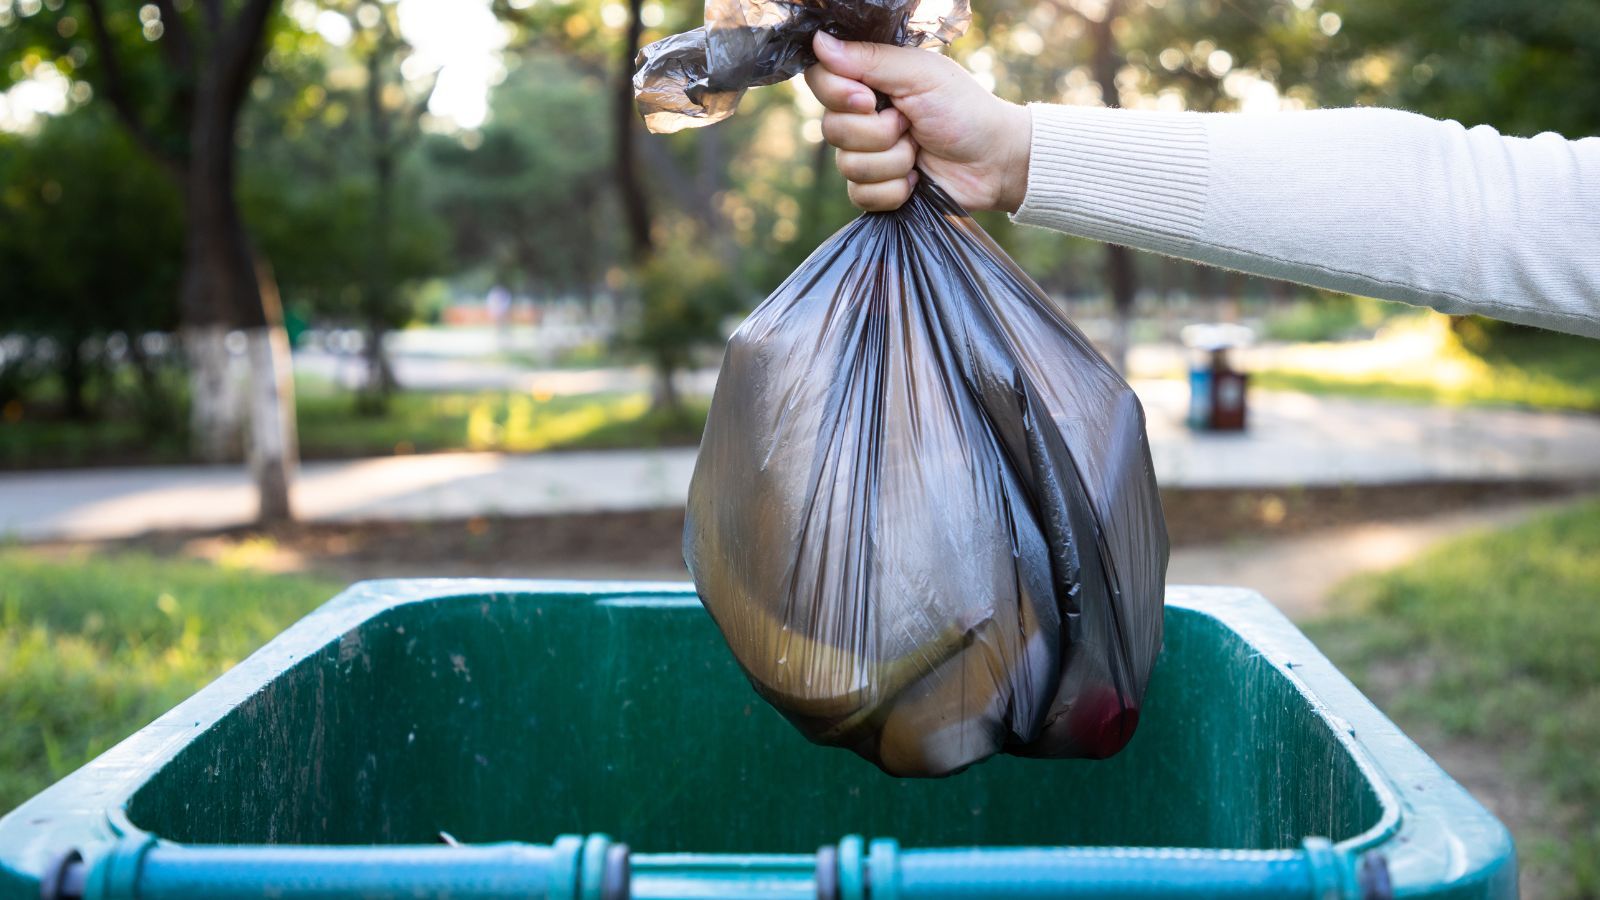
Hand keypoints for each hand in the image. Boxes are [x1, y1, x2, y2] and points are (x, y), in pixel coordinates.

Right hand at [805, 31, 1031, 212]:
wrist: (993, 162)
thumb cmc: (964, 109)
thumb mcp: (920, 74)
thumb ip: (869, 59)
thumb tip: (818, 42)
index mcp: (868, 81)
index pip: (820, 80)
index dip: (838, 94)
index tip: (869, 99)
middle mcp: (861, 117)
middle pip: (831, 129)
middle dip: (878, 133)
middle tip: (910, 125)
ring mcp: (867, 155)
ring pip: (848, 166)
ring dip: (893, 161)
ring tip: (919, 151)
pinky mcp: (876, 189)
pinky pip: (861, 195)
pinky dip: (895, 190)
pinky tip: (916, 179)